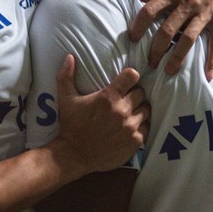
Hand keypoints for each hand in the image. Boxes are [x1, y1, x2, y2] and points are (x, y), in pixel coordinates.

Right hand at [56, 55, 149, 172]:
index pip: (132, 76)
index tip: (126, 81)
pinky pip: (147, 127)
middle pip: (141, 93)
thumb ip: (67, 76)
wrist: (73, 155)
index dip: (130, 77)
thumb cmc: (71, 126)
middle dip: (134, 95)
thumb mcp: (66, 100)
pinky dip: (140, 127)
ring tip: (129, 114)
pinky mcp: (135, 141)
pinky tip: (129, 128)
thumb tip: (69, 56)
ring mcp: (130, 127)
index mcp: (108, 97)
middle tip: (125, 101)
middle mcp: (122, 110)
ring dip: (139, 110)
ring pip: (146, 110)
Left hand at [127, 0, 212, 80]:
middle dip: (157, 49)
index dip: (139, 25)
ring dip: (178, 57)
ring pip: (188, 39)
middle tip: (149, 63)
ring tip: (169, 71)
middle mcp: (188, 4)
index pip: (150, 10)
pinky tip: (209, 74)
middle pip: (168, 30)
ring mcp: (205, 12)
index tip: (132, 38)